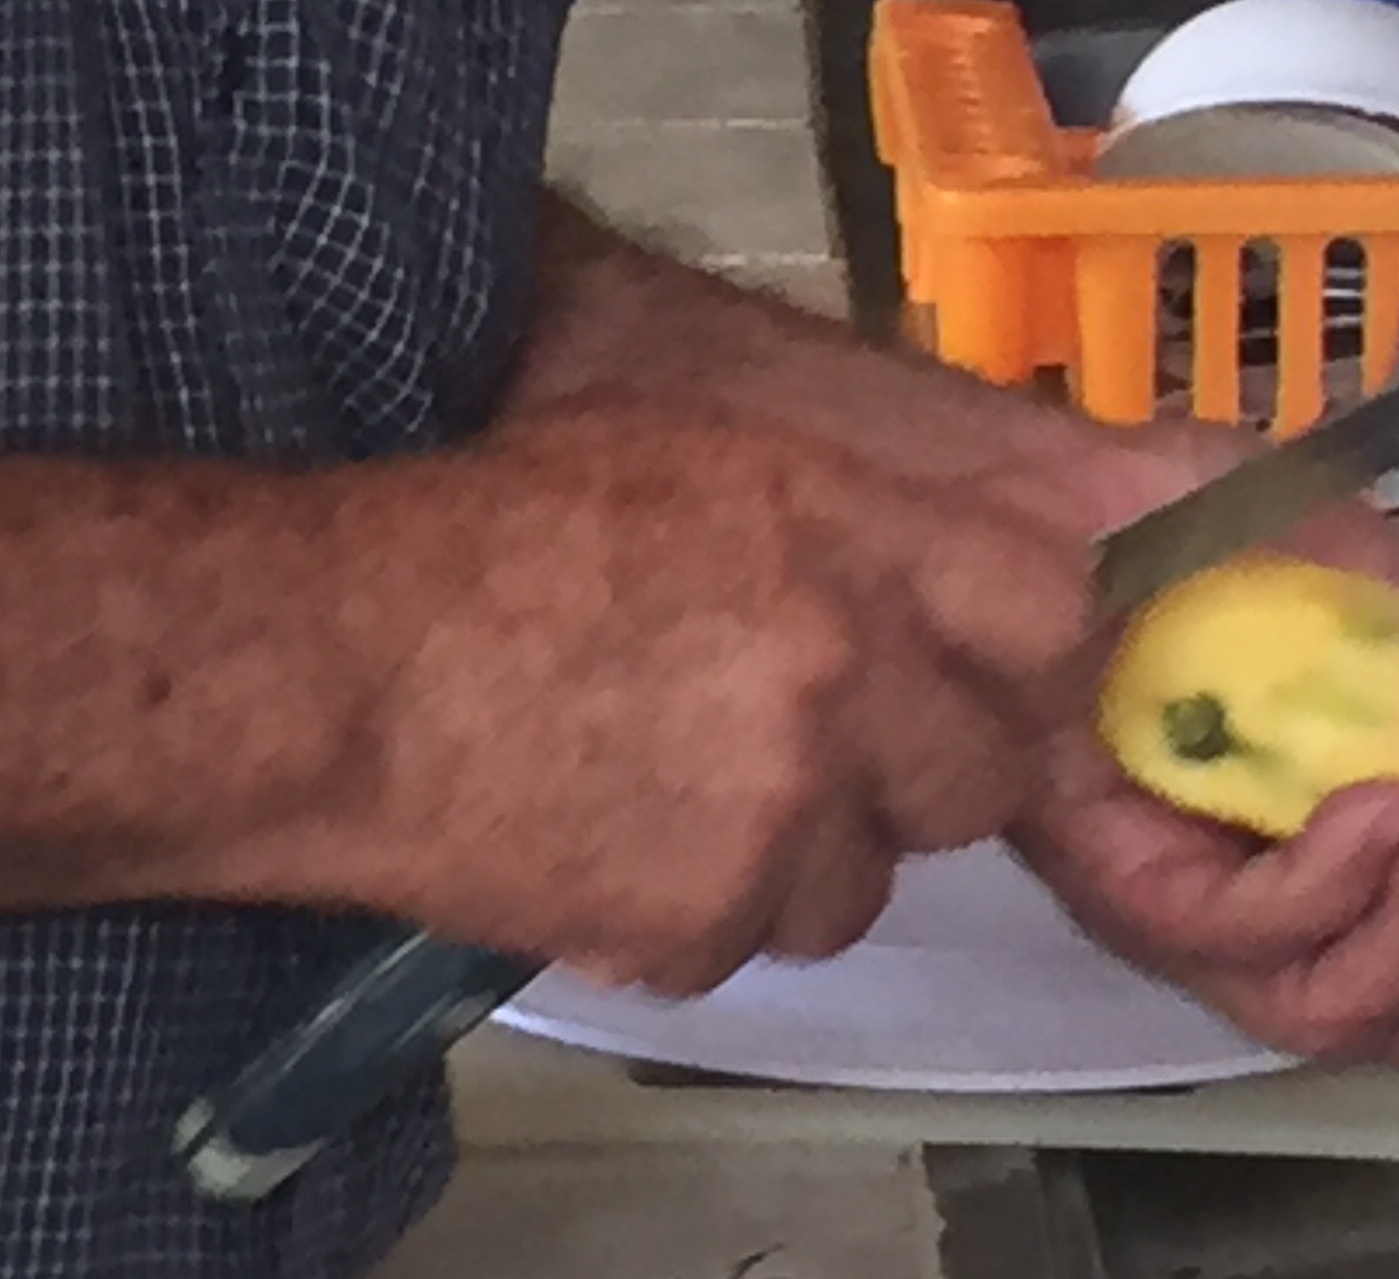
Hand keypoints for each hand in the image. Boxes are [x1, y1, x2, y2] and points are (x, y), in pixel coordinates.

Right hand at [321, 388, 1130, 998]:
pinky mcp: (706, 918)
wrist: (344, 663)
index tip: (1005, 677)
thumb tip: (956, 592)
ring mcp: (783, 808)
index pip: (1054, 620)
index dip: (1039, 658)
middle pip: (983, 776)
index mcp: (853, 536)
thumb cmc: (500, 529)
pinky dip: (701, 915)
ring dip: (809, 854)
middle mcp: (847, 675)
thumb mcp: (705, 458)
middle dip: (922, 773)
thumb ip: (856, 528)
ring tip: (693, 794)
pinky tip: (618, 844)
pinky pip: (754, 940)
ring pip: (869, 879)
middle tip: (831, 748)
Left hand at [1014, 502, 1398, 1079]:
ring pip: (1344, 1013)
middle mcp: (1290, 907)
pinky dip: (1339, 891)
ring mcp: (1208, 912)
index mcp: (1363, 851)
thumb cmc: (1215, 539)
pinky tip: (1381, 806)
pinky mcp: (1135, 894)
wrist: (1072, 495)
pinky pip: (1254, 943)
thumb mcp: (1397, 598)